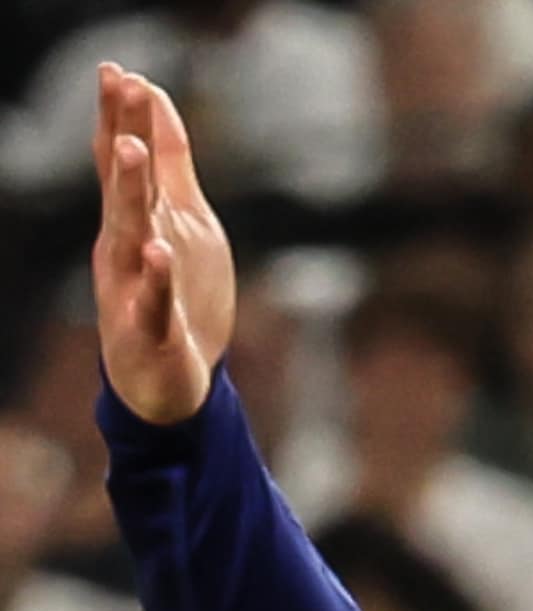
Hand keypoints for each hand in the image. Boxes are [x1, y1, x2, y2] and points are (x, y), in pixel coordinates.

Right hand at [91, 63, 234, 423]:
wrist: (167, 383)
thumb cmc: (172, 295)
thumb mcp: (179, 223)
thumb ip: (170, 168)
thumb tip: (158, 105)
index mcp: (136, 222)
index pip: (123, 161)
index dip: (123, 117)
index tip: (120, 71)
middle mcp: (127, 248)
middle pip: (122, 185)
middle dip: (121, 135)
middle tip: (118, 86)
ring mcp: (135, 288)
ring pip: (133, 235)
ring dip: (131, 194)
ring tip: (132, 151)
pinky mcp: (153, 330)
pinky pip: (154, 301)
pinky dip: (156, 277)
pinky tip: (159, 251)